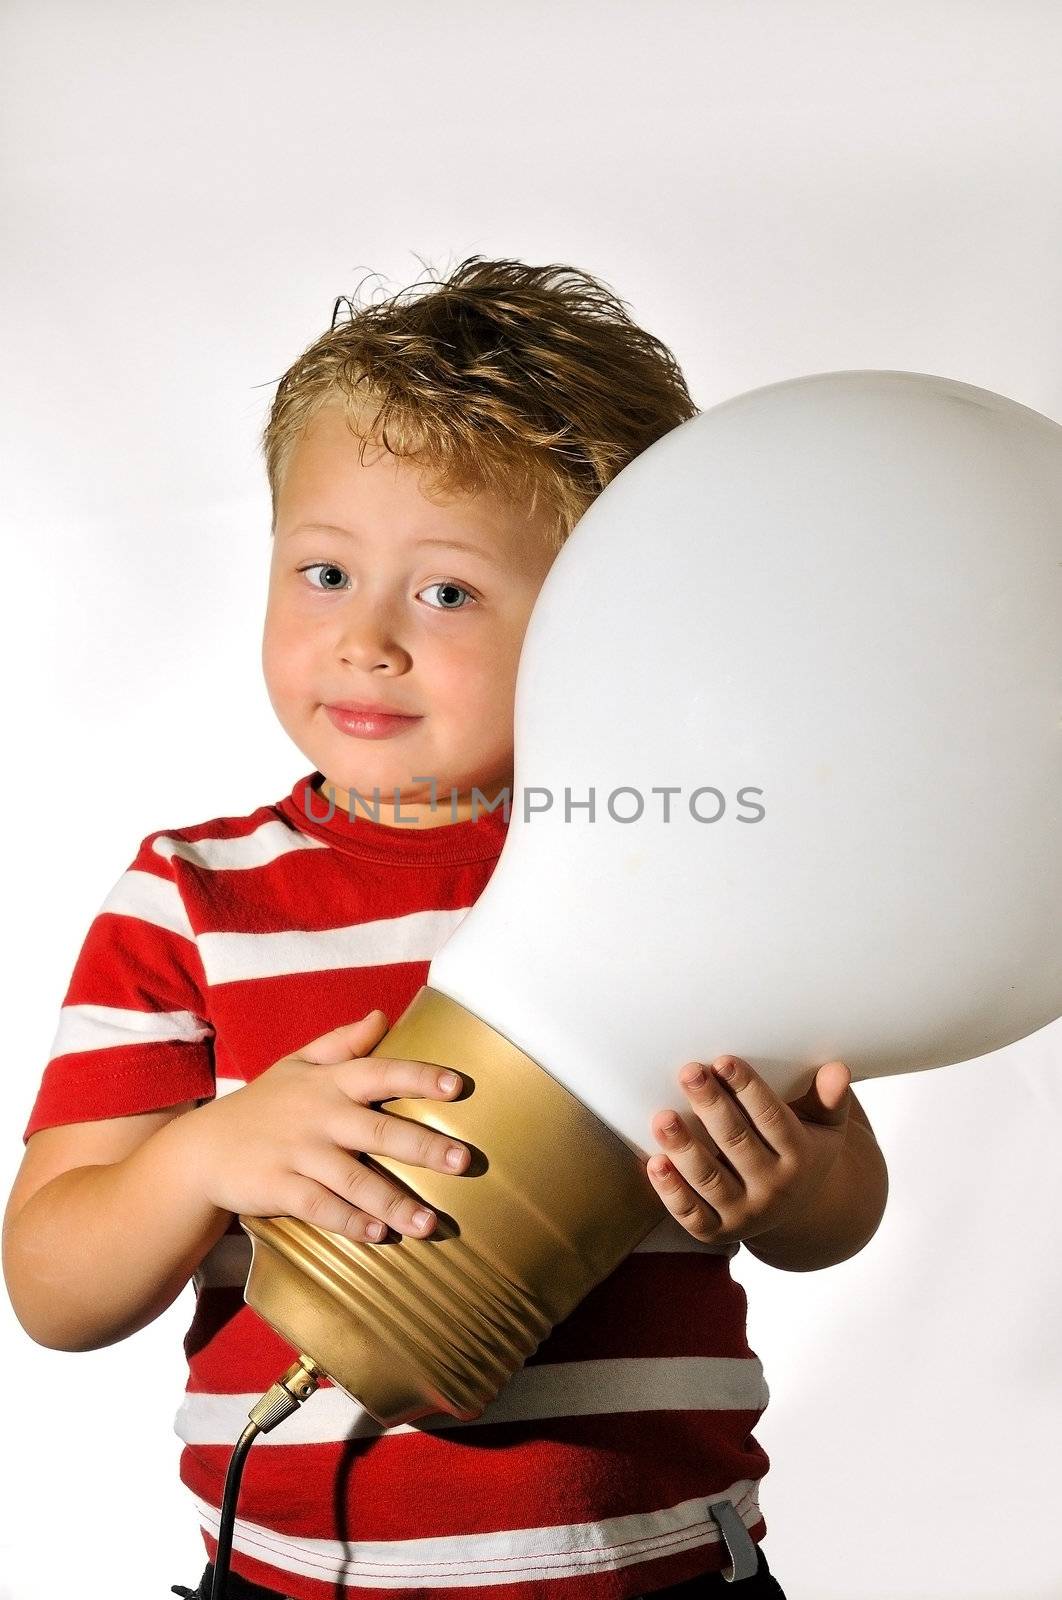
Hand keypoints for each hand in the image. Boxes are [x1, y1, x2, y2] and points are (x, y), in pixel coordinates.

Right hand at [184, 1010, 469, 1242]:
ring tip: (430, 1224)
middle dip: (424, 1147)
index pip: (381, 1073)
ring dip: (395, 1202)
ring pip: (354, 1180)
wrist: (200, 1152)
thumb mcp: (296, 1065)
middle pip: (378, 1132)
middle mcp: (319, 1116)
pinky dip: (350, 1222)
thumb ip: (342, 1042)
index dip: (419, 1077)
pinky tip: (379, 1236)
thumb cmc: (262, 1106)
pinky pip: (321, 1208)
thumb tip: (382, 1016)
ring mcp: (298, 1155)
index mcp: (329, 1083)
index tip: (457, 1086)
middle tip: (465, 1161)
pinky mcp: (279, 1189)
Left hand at [646, 1054, 852, 1248]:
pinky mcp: (716, 1231)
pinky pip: (690, 1213)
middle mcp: (774, 1189)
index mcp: (801, 1158)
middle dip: (711, 1105)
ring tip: (662, 1117)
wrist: (796, 1209)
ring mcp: (744, 1213)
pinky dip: (671, 1191)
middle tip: (689, 1072)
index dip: (748, 1089)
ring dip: (684, 1148)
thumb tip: (838, 1069)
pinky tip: (654, 1162)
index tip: (724, 1060)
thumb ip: (829, 1099)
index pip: (773, 1119)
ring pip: (709, 1179)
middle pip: (736, 1142)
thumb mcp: (825, 1126)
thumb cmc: (803, 1149)